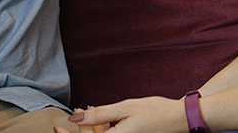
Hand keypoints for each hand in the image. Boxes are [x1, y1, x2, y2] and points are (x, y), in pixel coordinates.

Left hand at [56, 96, 186, 132]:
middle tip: (75, 113)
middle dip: (81, 130)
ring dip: (92, 129)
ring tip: (87, 110)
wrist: (180, 119)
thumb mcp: (126, 108)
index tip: (57, 128)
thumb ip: (100, 114)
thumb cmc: (155, 111)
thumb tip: (75, 118)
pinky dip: (103, 129)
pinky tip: (102, 117)